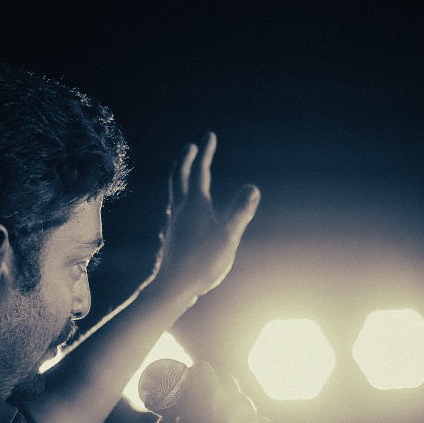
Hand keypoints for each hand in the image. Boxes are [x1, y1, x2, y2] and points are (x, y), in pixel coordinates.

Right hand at [151, 361, 273, 422]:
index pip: (204, 369)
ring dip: (232, 407)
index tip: (190, 384)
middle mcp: (233, 403)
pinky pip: (259, 420)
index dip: (194, 375)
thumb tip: (170, 410)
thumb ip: (167, 416)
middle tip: (204, 405)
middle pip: (226, 381)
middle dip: (214, 388)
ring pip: (243, 400)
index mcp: (207, 398)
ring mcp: (252, 419)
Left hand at [154, 132, 259, 301]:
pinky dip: (177, 198)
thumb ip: (240, 212)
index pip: (200, 170)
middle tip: (191, 147)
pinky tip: (178, 209)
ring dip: (178, 175)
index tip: (209, 135)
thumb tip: (253, 188)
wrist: (173, 287)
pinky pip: (172, 209)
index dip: (206, 152)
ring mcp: (172, 222)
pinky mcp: (170, 236)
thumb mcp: (227, 237)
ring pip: (173, 191)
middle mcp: (180, 209)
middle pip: (179, 176)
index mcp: (195, 204)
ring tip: (183, 171)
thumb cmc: (201, 263)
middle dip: (186, 159)